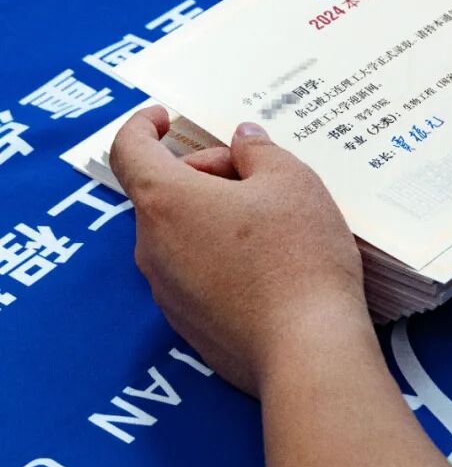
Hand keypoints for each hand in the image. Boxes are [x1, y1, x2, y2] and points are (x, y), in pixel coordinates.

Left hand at [110, 106, 369, 395]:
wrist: (307, 348)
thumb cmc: (300, 256)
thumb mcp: (293, 181)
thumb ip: (260, 151)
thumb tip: (243, 142)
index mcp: (167, 202)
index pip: (129, 150)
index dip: (141, 126)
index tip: (163, 118)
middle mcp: (152, 247)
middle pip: (164, 193)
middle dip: (205, 175)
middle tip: (260, 177)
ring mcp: (167, 291)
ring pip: (180, 235)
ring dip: (214, 217)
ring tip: (273, 223)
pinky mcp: (188, 324)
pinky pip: (194, 274)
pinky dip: (220, 257)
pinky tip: (269, 266)